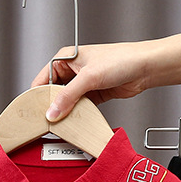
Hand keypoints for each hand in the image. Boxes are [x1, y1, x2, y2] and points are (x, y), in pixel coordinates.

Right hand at [30, 42, 153, 120]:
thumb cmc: (121, 59)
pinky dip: (78, 115)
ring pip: (67, 102)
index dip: (38, 96)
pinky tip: (76, 121)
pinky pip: (80, 107)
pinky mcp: (94, 94)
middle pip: (54, 92)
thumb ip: (68, 96)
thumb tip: (52, 112)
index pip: (43, 79)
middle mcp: (73, 70)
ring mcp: (84, 83)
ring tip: (62, 123)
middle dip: (52, 106)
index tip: (36, 112)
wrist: (144, 68)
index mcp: (66, 58)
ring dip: (66, 112)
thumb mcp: (89, 77)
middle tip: (49, 121)